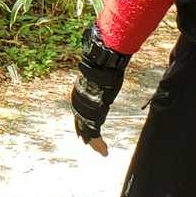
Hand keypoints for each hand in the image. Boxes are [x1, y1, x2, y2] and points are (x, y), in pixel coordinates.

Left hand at [72, 23, 128, 156]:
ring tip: (99, 149)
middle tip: (87, 141)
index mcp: (84, 89)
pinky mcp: (92, 113)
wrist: (101, 63)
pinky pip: (93, 132)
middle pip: (82, 119)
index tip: (86, 121)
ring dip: (92, 140)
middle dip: (84, 131)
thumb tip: (113, 46)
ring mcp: (86, 107)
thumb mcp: (106, 65)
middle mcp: (82, 99)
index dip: (84, 115)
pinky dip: (98, 143)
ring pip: (86, 128)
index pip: (83, 104)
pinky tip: (103, 150)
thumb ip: (108, 62)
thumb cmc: (105, 62)